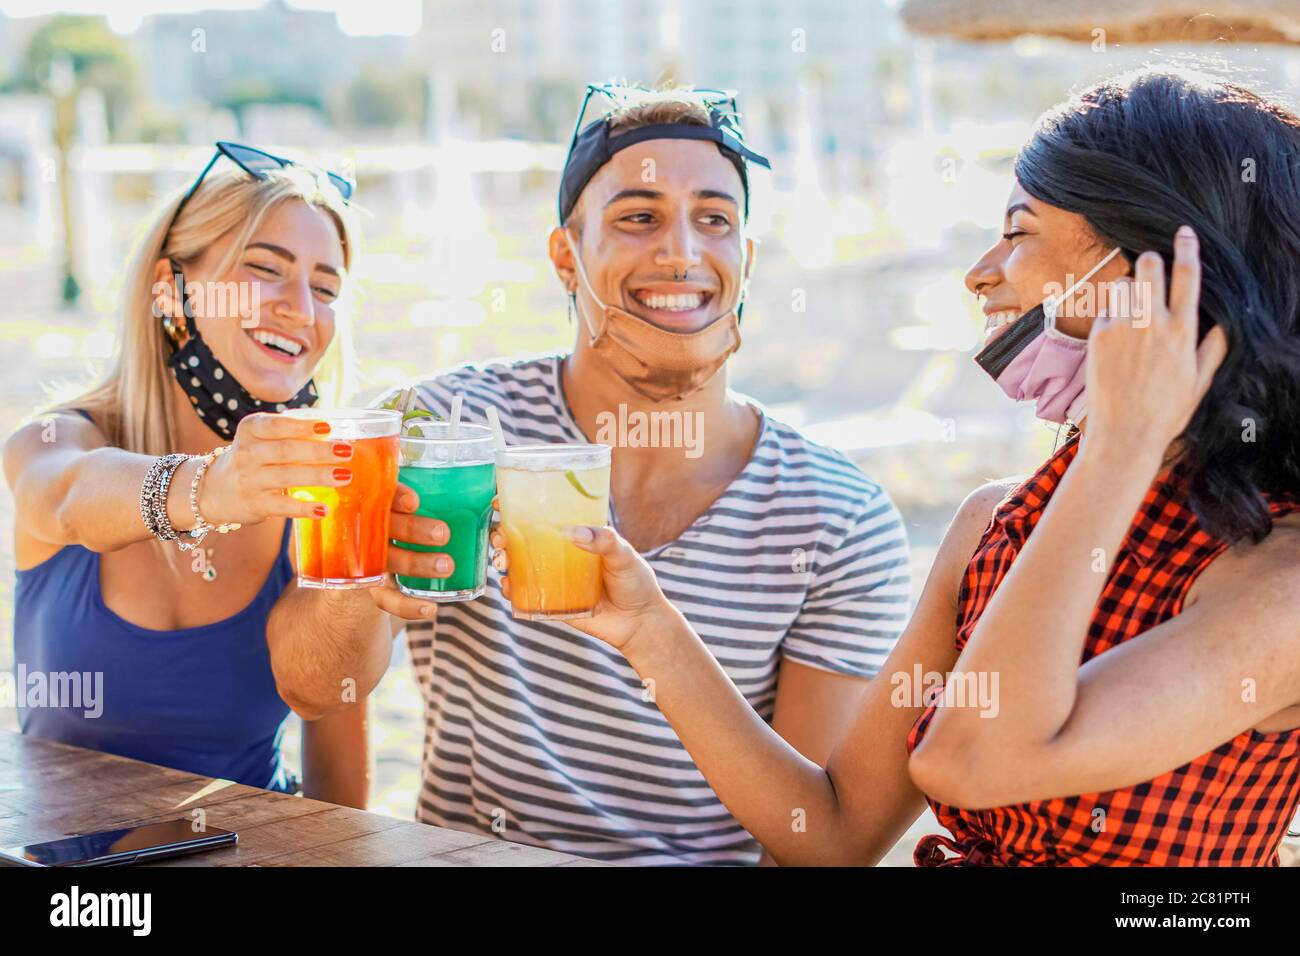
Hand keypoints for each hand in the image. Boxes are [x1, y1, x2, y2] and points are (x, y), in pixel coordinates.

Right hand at [199, 412, 357, 525]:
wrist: (214, 490)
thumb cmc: (252, 458)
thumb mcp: (260, 438)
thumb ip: (290, 432)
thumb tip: (333, 430)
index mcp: (250, 430)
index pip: (275, 425)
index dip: (301, 426)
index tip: (328, 426)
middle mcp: (247, 454)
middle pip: (286, 451)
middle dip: (319, 451)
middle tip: (347, 451)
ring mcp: (249, 480)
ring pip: (287, 477)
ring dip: (318, 476)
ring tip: (345, 476)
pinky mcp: (254, 505)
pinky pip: (282, 507)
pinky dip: (303, 509)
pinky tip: (323, 509)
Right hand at [371, 482, 452, 620]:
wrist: (378, 566)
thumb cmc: (416, 525)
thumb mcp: (427, 507)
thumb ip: (454, 497)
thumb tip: (496, 498)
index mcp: (385, 502)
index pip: (383, 492)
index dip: (396, 496)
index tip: (414, 502)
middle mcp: (373, 529)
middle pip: (386, 526)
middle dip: (413, 530)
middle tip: (443, 534)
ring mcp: (371, 560)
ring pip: (389, 561)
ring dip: (417, 564)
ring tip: (447, 566)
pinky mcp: (373, 588)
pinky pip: (386, 600)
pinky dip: (407, 607)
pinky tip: (430, 609)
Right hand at [489, 513, 675, 652]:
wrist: (640, 623)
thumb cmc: (636, 582)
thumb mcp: (624, 555)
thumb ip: (604, 541)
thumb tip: (573, 532)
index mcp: (575, 535)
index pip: (543, 515)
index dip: (518, 506)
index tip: (500, 499)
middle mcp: (559, 554)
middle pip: (521, 539)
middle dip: (502, 534)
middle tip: (500, 536)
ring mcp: (553, 578)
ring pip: (518, 565)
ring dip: (502, 559)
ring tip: (502, 560)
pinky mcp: (551, 603)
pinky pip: (525, 595)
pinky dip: (511, 589)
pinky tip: (508, 586)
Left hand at [1085, 226, 1227, 454]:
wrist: (1124, 433)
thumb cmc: (1165, 411)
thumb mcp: (1200, 381)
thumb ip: (1213, 348)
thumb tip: (1221, 324)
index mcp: (1183, 330)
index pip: (1188, 275)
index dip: (1187, 248)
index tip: (1184, 232)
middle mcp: (1153, 323)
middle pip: (1150, 266)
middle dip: (1150, 262)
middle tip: (1150, 272)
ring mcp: (1123, 327)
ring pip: (1124, 284)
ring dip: (1129, 289)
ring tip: (1131, 312)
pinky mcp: (1098, 336)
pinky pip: (1106, 308)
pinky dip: (1111, 312)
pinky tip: (1115, 334)